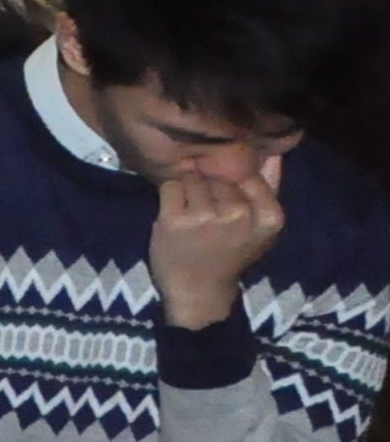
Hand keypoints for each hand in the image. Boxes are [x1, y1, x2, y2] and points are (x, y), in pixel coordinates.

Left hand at [150, 153, 286, 330]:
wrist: (199, 290)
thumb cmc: (231, 253)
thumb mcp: (261, 226)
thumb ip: (270, 188)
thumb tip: (272, 152)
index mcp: (269, 217)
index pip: (247, 173)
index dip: (232, 185)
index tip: (228, 205)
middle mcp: (239, 215)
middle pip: (218, 175)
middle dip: (210, 189)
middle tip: (209, 217)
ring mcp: (206, 217)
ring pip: (192, 178)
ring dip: (188, 192)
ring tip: (192, 217)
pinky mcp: (174, 219)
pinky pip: (170, 185)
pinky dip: (169, 197)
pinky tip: (175, 217)